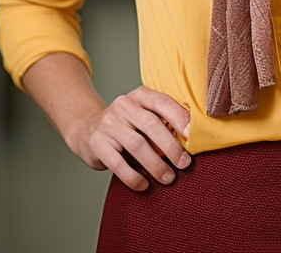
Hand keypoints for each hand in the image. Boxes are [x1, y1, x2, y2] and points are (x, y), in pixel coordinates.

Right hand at [69, 85, 191, 190]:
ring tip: (168, 178)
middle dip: (171, 146)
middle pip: (151, 124)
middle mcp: (123, 105)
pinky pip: (118, 163)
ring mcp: (108, 123)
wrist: (87, 129)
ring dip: (155, 164)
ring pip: (136, 144)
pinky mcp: (97, 143)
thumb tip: (190, 142)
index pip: (162, 102)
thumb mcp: (142, 115)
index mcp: (139, 95)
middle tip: (185, 164)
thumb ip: (162, 122)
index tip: (193, 135)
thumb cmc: (126, 126)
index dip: (179, 117)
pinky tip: (144, 185)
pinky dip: (133, 177)